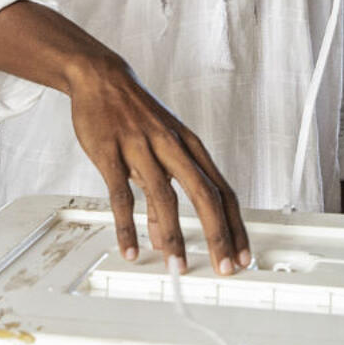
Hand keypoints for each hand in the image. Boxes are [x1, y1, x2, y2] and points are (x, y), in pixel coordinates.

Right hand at [64, 52, 251, 273]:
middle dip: (218, 235)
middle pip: (205, 194)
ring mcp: (142, 148)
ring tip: (177, 267)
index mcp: (190, 146)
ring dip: (173, 236)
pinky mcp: (111, 153)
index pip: (223, 191)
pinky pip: (121, 195)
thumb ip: (162, 192)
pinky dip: (127, 225)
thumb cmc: (136, 114)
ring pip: (164, 197)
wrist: (102, 78)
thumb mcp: (158, 148)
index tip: (241, 254)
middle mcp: (172, 147)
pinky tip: (131, 247)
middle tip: (224, 266)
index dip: (236, 225)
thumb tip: (163, 234)